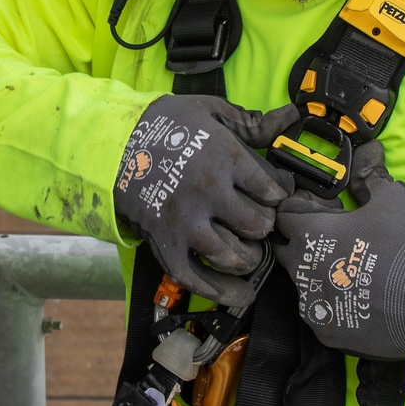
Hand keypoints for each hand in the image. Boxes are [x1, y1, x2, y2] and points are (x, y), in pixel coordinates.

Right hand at [114, 96, 296, 304]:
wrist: (114, 141)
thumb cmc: (168, 124)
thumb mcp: (210, 111)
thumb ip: (252, 123)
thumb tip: (290, 117)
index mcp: (223, 157)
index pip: (271, 189)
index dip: (280, 193)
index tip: (276, 194)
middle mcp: (207, 192)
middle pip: (256, 224)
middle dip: (265, 225)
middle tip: (261, 222)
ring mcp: (185, 221)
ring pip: (232, 255)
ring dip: (249, 258)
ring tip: (251, 253)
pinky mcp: (164, 241)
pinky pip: (195, 276)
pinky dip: (219, 291)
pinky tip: (240, 294)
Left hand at [272, 141, 404, 359]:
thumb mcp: (393, 198)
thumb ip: (371, 177)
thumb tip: (370, 155)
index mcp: (311, 234)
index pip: (283, 215)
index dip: (300, 209)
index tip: (320, 211)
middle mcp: (302, 271)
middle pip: (287, 251)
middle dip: (303, 243)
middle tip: (335, 240)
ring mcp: (313, 306)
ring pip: (303, 286)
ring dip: (318, 276)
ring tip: (349, 273)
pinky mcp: (328, 333)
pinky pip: (321, 314)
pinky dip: (333, 305)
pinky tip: (356, 298)